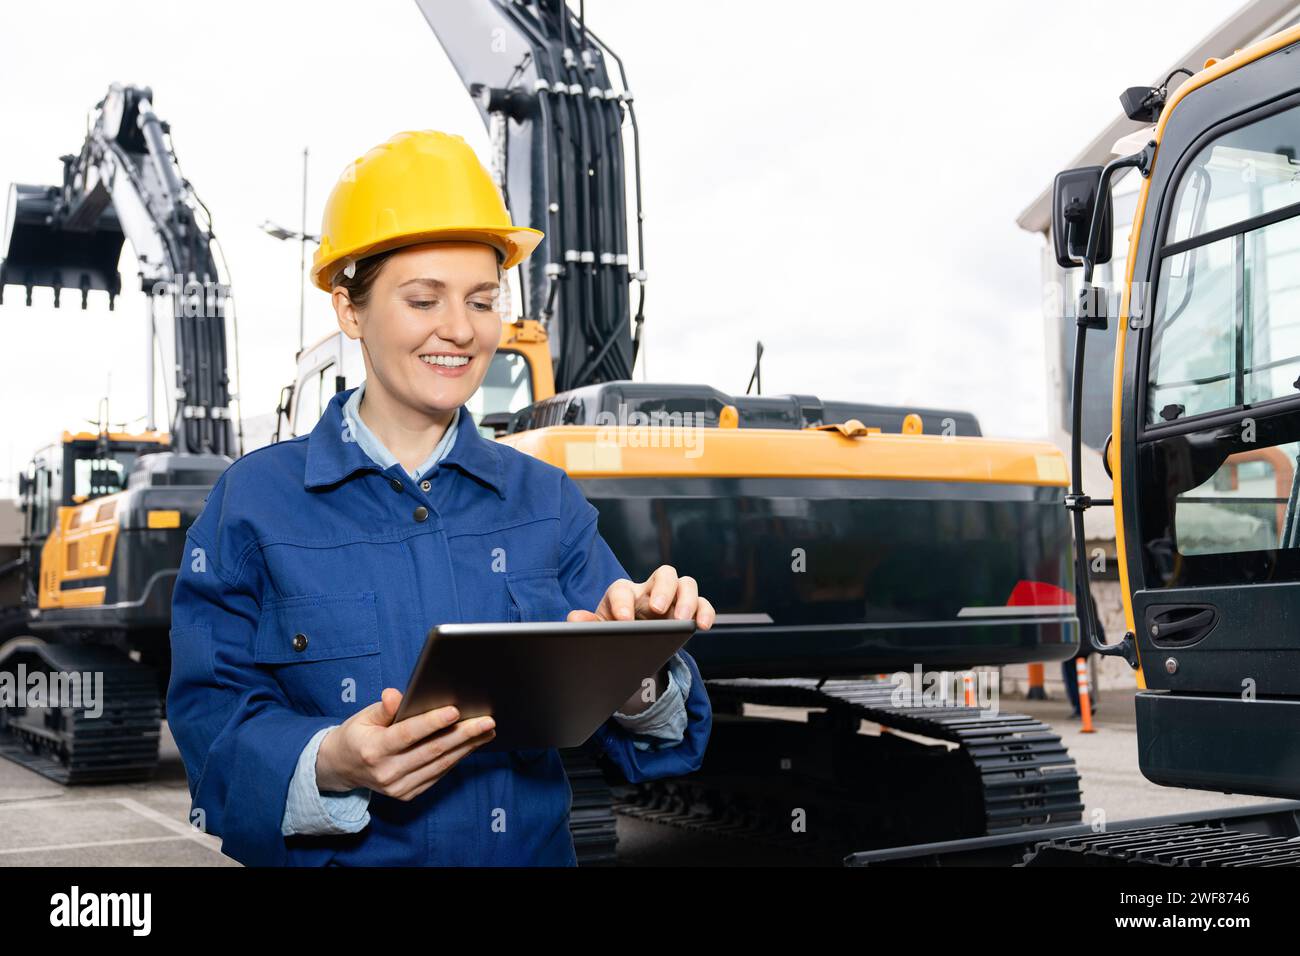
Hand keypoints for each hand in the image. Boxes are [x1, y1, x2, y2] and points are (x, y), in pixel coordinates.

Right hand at [315, 688, 496, 800]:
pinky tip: (472, 744)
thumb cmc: (357, 735)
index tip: (456, 710)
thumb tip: (395, 694)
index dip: (432, 722)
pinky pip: (439, 774)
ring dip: (467, 746)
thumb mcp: (363, 717)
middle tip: (487, 720)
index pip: (408, 734)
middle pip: (432, 750)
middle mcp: (387, 772)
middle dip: (463, 734)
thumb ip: (383, 708)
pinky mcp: (408, 794)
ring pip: (440, 764)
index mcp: (373, 750)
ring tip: (487, 730)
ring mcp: (398, 787)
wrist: (342, 769)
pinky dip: (457, 758)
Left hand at [566, 564, 714, 629]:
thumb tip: (573, 620)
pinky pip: (702, 604)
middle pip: (663, 574)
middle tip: (657, 609)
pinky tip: (702, 626)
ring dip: (686, 599)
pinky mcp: (688, 611)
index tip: (623, 621)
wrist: (630, 646)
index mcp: (623, 593)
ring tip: (683, 620)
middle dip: (662, 590)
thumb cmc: (613, 633)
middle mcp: (650, 590)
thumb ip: (585, 625)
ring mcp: (672, 599)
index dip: (623, 603)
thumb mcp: (597, 631)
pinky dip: (705, 611)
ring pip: (686, 584)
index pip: (623, 589)